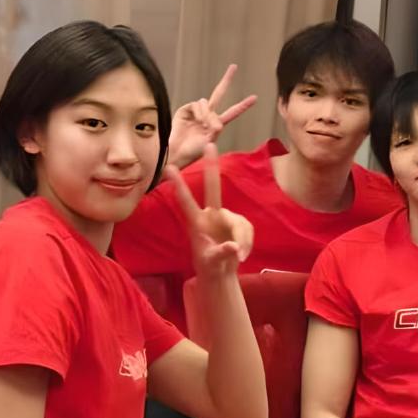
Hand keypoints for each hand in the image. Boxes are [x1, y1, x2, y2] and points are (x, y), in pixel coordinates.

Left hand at [166, 143, 253, 278]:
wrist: (221, 273)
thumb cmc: (209, 267)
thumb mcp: (212, 264)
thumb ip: (221, 254)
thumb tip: (233, 247)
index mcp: (197, 223)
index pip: (187, 202)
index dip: (180, 186)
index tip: (168, 169)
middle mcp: (211, 215)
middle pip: (213, 188)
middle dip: (212, 168)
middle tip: (209, 144)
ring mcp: (225, 217)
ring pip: (240, 222)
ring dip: (243, 240)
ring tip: (239, 258)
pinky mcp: (238, 223)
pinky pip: (248, 229)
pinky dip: (248, 243)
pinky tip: (242, 255)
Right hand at [168, 64, 256, 168]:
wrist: (175, 153)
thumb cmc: (192, 152)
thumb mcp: (209, 143)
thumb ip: (216, 130)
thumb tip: (219, 122)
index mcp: (216, 124)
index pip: (232, 112)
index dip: (243, 105)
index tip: (254, 98)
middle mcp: (207, 115)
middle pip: (218, 94)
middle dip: (226, 80)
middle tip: (234, 66)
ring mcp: (197, 112)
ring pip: (207, 102)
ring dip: (208, 114)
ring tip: (204, 125)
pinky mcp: (186, 110)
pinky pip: (197, 105)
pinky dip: (200, 112)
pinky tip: (198, 121)